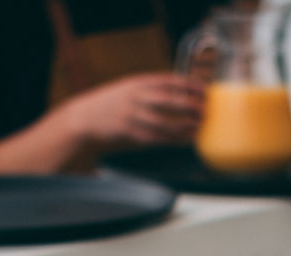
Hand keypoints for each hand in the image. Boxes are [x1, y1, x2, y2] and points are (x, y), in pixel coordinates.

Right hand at [60, 73, 203, 147]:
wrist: (84, 119)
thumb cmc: (111, 104)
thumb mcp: (129, 89)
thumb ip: (151, 92)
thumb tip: (180, 97)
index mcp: (137, 83)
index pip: (168, 80)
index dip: (188, 85)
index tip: (204, 89)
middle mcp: (135, 98)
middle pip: (168, 101)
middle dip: (189, 106)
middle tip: (205, 110)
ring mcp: (132, 116)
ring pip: (164, 123)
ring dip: (183, 127)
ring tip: (198, 128)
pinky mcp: (129, 134)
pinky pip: (155, 138)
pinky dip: (172, 140)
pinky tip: (184, 141)